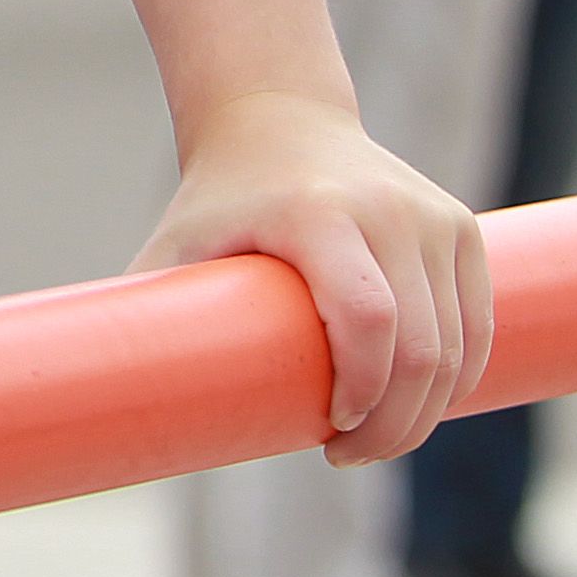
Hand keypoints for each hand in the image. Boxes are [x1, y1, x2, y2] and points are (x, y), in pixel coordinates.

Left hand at [132, 91, 489, 465]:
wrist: (279, 120)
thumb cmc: (218, 198)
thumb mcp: (177, 244)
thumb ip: (143, 313)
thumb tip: (98, 405)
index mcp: (318, 214)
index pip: (368, 318)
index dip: (362, 389)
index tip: (329, 431)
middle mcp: (388, 211)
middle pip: (421, 347)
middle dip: (396, 423)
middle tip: (349, 456)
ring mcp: (434, 219)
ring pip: (458, 345)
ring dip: (428, 411)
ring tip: (374, 438)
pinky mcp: (462, 231)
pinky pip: (478, 324)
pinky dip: (458, 377)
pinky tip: (419, 406)